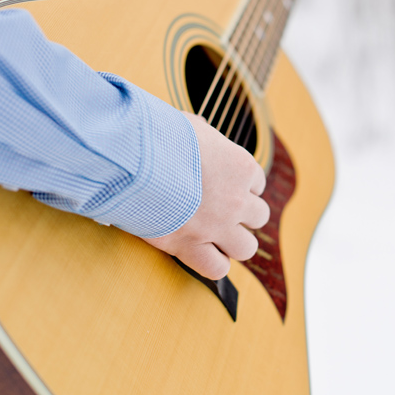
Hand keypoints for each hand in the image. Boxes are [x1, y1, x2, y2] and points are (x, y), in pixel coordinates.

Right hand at [142, 114, 269, 280]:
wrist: (135, 160)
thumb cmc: (158, 136)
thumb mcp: (190, 125)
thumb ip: (203, 136)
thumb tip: (199, 135)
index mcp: (240, 166)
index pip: (257, 183)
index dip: (238, 185)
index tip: (220, 184)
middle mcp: (236, 199)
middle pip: (259, 216)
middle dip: (241, 215)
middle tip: (218, 210)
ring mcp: (216, 226)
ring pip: (246, 247)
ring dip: (232, 242)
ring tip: (211, 235)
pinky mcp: (190, 246)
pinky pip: (218, 268)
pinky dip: (212, 263)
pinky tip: (198, 251)